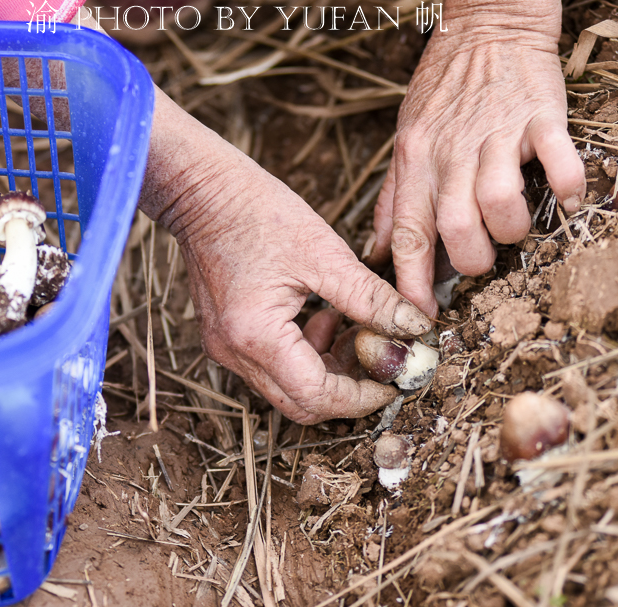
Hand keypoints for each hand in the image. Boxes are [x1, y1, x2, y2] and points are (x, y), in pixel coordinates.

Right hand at [142, 90, 430, 423]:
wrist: (202, 191)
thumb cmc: (257, 213)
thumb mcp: (325, 254)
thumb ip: (371, 298)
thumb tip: (415, 326)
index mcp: (257, 335)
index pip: (316, 396)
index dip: (361, 397)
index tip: (393, 382)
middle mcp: (234, 352)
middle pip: (299, 403)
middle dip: (346, 391)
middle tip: (382, 363)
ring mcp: (226, 347)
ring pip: (287, 387)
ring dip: (327, 371)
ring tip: (354, 330)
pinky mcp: (226, 336)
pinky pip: (272, 366)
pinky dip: (305, 355)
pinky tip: (326, 318)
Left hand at [368, 0, 585, 316]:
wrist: (487, 24)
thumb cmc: (444, 88)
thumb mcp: (405, 139)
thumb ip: (394, 196)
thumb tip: (377, 248)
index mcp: (415, 160)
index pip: (408, 232)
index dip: (413, 282)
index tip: (420, 316)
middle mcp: (451, 151)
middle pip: (457, 229)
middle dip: (474, 261)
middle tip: (484, 258)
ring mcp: (497, 133)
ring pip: (501, 205)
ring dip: (514, 230)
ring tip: (516, 223)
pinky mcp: (541, 116)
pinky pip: (558, 163)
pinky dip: (567, 189)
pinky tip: (565, 196)